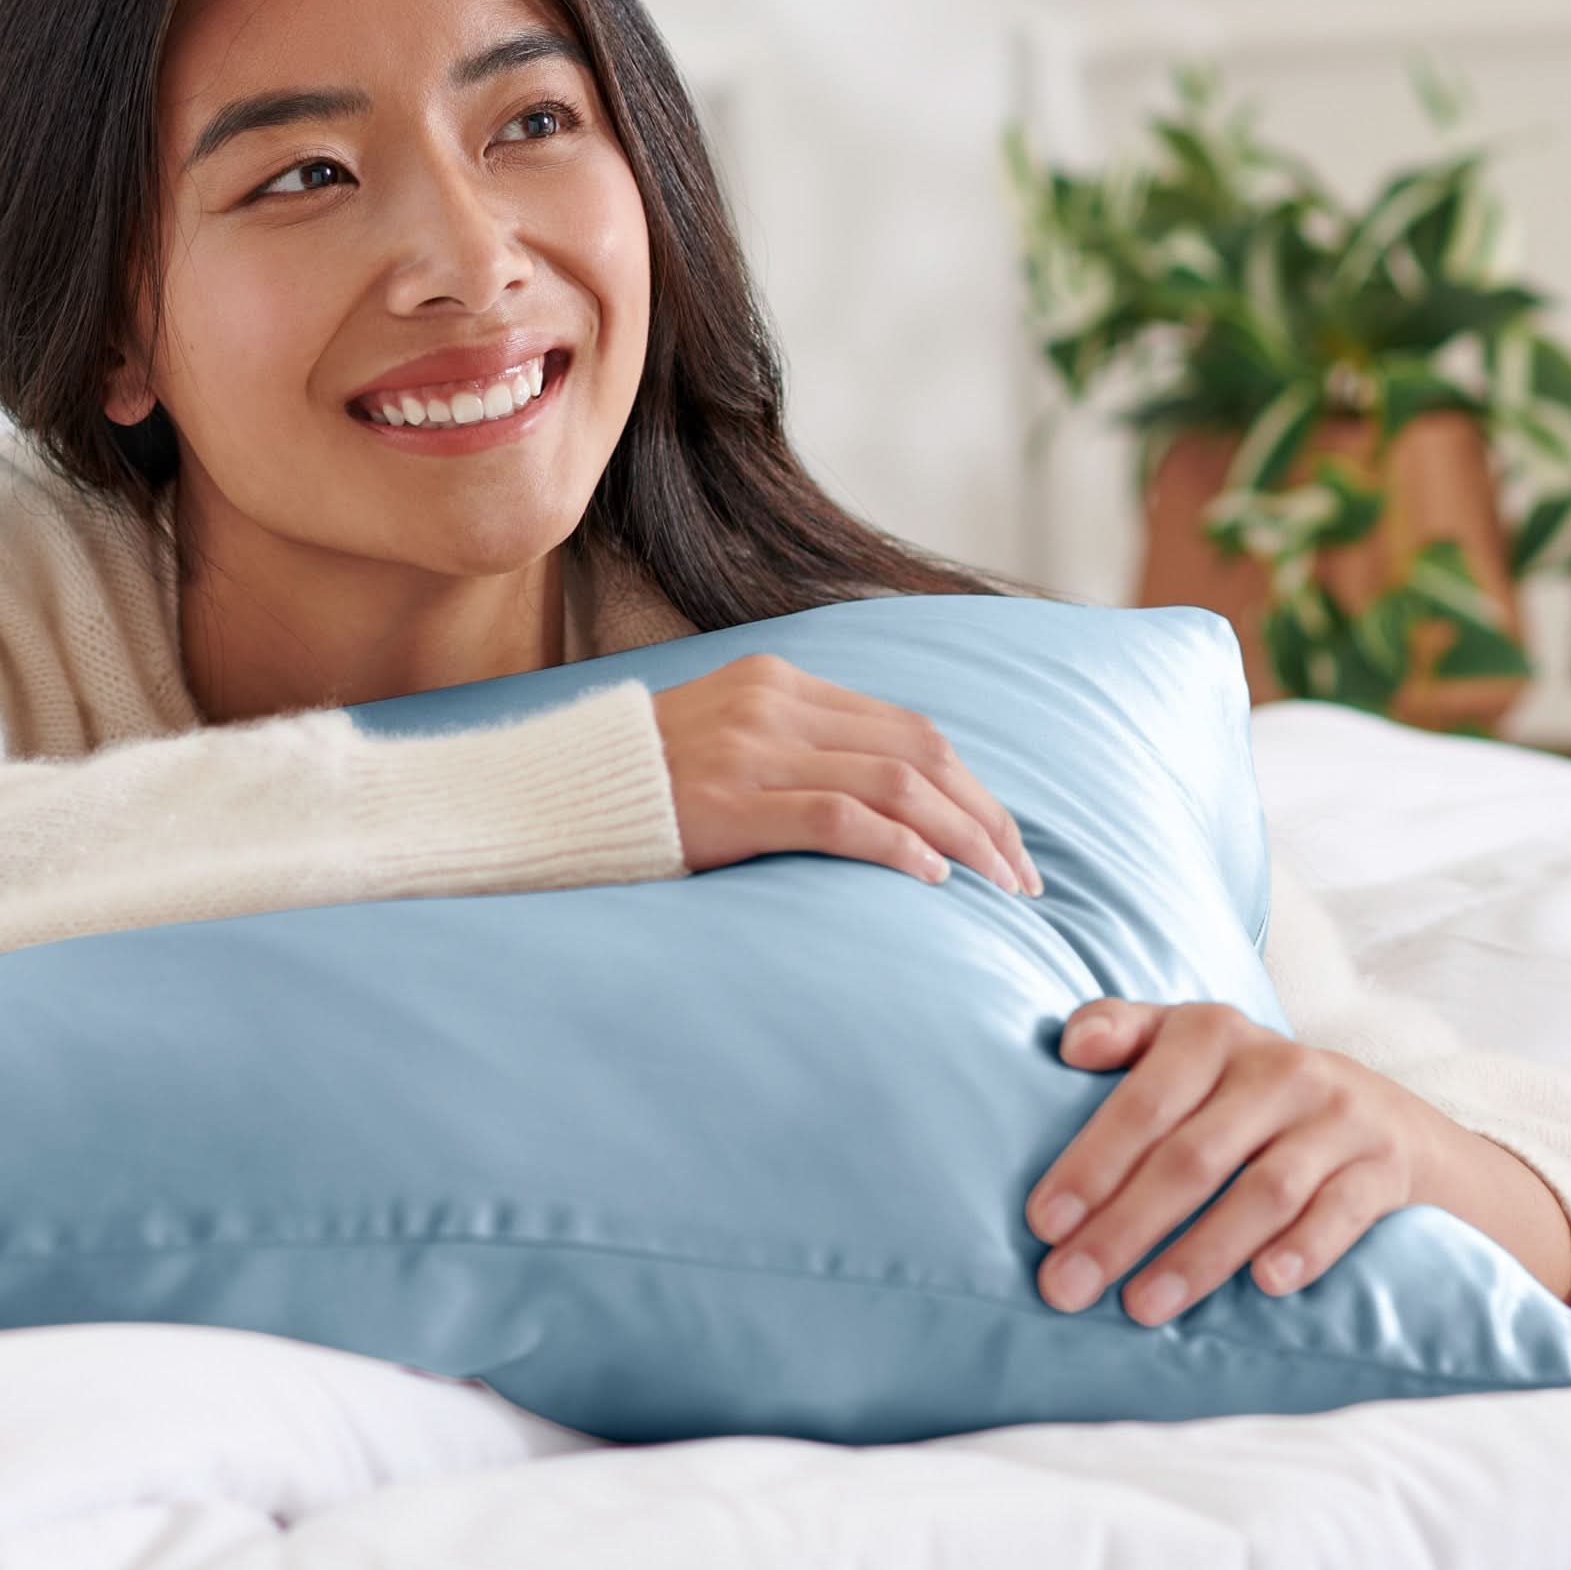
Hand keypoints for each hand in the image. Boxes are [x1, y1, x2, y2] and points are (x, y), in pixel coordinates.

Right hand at [650, 654, 1040, 895]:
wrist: (548, 796)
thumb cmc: (642, 788)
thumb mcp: (725, 743)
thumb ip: (795, 751)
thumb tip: (885, 803)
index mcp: (778, 682)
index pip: (908, 727)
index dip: (971, 786)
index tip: (1005, 839)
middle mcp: (772, 704)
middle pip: (918, 752)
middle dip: (984, 816)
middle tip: (1022, 878)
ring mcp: (750, 750)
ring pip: (894, 782)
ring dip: (962, 838)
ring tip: (997, 887)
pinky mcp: (729, 802)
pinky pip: (838, 818)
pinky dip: (897, 847)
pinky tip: (931, 880)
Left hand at [1025, 1000, 1445, 1324]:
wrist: (1386, 1114)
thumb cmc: (1249, 1085)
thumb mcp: (1188, 1042)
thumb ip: (1124, 1031)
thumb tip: (1071, 1045)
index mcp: (1212, 1032)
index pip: (1142, 1102)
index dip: (1091, 1163)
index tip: (1043, 1223)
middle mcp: (1278, 1068)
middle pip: (1192, 1157)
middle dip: (1123, 1227)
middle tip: (1069, 1286)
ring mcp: (1337, 1117)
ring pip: (1262, 1193)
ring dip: (1199, 1255)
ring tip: (1142, 1307)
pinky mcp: (1384, 1166)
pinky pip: (1342, 1211)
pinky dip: (1303, 1248)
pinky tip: (1265, 1285)